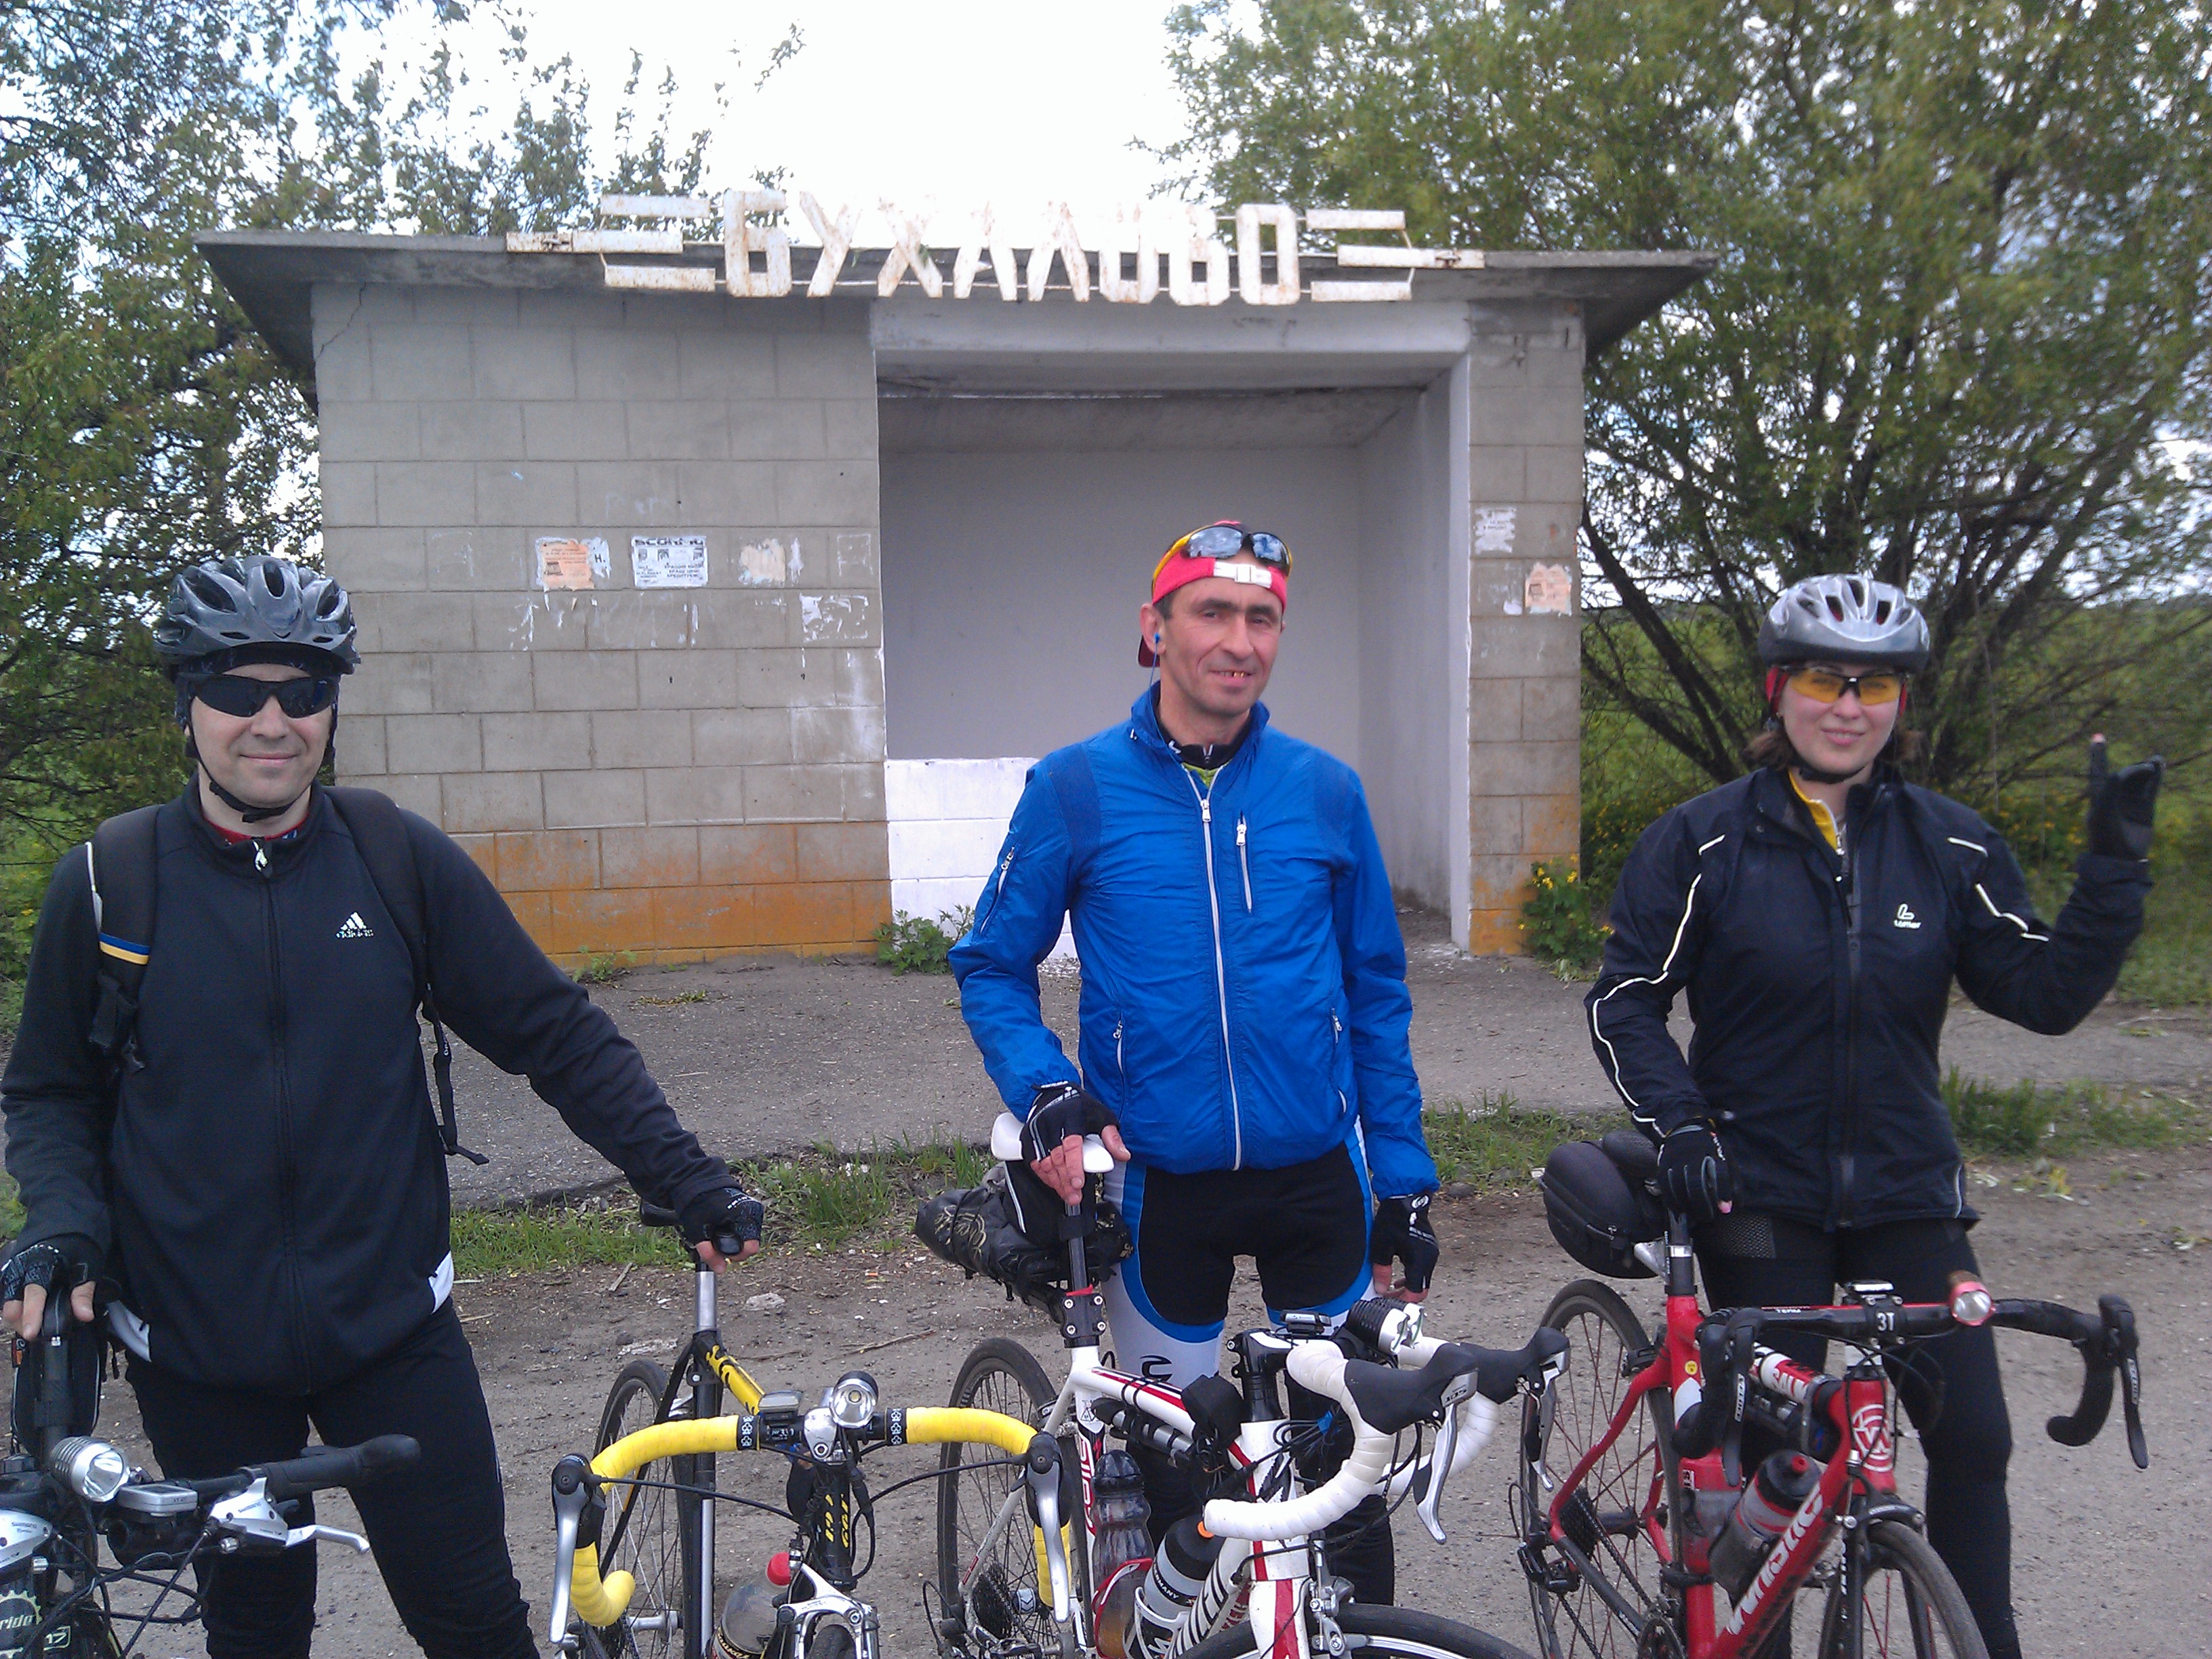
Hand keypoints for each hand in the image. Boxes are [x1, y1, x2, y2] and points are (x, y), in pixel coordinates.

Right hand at [2, 1237, 99, 1339]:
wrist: (64, 1232)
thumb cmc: (77, 1249)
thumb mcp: (88, 1267)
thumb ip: (83, 1293)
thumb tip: (85, 1316)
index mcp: (40, 1265)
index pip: (33, 1294)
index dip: (32, 1314)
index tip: (32, 1333)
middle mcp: (20, 1272)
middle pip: (13, 1307)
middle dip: (24, 1324)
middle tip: (40, 1333)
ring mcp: (13, 1277)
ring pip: (9, 1308)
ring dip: (21, 1322)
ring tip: (39, 1326)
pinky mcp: (12, 1283)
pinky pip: (11, 1305)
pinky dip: (20, 1315)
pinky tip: (33, 1318)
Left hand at [678, 1186, 763, 1270]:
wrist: (697, 1183)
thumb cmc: (698, 1203)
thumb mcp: (699, 1231)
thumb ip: (709, 1253)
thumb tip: (720, 1270)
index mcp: (745, 1215)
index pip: (751, 1247)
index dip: (736, 1255)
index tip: (723, 1253)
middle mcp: (753, 1211)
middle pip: (751, 1243)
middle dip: (735, 1248)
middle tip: (717, 1243)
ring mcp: (752, 1208)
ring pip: (749, 1236)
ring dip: (735, 1240)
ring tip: (719, 1234)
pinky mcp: (749, 1208)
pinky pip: (747, 1228)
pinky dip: (736, 1232)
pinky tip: (724, 1228)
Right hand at [1023, 1084, 1128, 1205]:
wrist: (1053, 1094)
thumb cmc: (1080, 1107)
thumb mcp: (1101, 1116)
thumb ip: (1112, 1137)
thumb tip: (1124, 1155)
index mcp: (1071, 1116)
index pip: (1071, 1145)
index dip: (1074, 1166)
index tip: (1078, 1183)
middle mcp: (1050, 1122)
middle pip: (1056, 1158)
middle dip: (1065, 1181)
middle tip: (1075, 1196)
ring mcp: (1036, 1130)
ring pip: (1043, 1163)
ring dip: (1055, 1182)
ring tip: (1068, 1195)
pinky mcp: (1028, 1138)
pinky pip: (1033, 1162)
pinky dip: (1044, 1176)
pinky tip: (1055, 1184)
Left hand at [1368, 1194, 1439, 1301]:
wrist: (1407, 1198)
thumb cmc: (1393, 1219)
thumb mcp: (1381, 1246)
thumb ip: (1381, 1270)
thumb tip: (1381, 1289)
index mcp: (1419, 1260)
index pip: (1416, 1292)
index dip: (1402, 1300)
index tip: (1388, 1300)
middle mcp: (1430, 1259)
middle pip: (1422, 1289)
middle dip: (1405, 1296)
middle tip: (1388, 1296)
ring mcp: (1432, 1254)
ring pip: (1423, 1280)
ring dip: (1409, 1286)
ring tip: (1390, 1287)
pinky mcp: (1430, 1249)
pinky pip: (1423, 1270)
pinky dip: (1412, 1276)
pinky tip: (1399, 1275)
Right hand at [1657, 1122, 1733, 1221]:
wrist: (1684, 1128)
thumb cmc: (1709, 1149)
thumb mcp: (1725, 1158)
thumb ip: (1732, 1181)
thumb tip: (1735, 1206)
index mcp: (1713, 1152)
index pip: (1720, 1173)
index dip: (1724, 1193)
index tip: (1726, 1209)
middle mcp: (1693, 1154)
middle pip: (1696, 1183)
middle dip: (1702, 1204)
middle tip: (1708, 1217)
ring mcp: (1676, 1159)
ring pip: (1679, 1186)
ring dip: (1686, 1205)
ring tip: (1694, 1216)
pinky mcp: (1663, 1164)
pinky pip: (1665, 1186)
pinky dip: (1672, 1201)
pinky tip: (1679, 1209)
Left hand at [2086, 736, 2163, 861]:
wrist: (2119, 858)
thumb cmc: (2105, 832)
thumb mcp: (2104, 806)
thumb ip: (2113, 785)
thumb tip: (2131, 768)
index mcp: (2098, 795)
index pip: (2097, 769)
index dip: (2098, 753)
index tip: (2098, 736)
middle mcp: (2114, 797)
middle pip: (2124, 774)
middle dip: (2134, 767)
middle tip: (2146, 766)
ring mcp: (2130, 803)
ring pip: (2140, 780)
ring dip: (2147, 768)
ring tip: (2156, 760)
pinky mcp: (2145, 810)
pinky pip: (2151, 789)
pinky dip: (2156, 777)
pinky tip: (2160, 765)